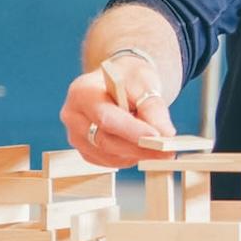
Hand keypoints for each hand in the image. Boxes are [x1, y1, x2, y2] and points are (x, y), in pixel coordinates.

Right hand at [59, 53, 174, 168]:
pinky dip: (129, 157)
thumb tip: (165, 134)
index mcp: (81, 93)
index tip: (157, 138)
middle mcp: (73, 116)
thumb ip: (154, 109)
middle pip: (105, 140)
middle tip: (167, 151)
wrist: (119, 81)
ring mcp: (76, 136)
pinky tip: (141, 146)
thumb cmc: (129, 79)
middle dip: (139, 147)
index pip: (106, 118)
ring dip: (137, 154)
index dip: (131, 131)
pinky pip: (109, 161)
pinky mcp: (85, 150)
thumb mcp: (145, 83)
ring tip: (159, 146)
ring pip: (109, 155)